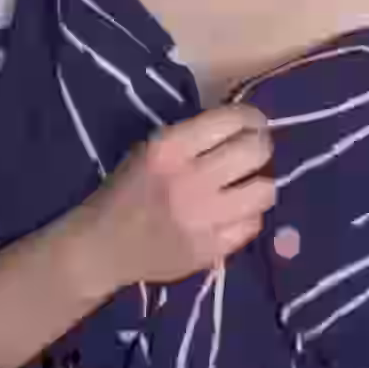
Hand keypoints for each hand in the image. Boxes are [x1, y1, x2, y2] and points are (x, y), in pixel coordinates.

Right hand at [74, 104, 274, 289]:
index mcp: (170, 148)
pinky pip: (253, 224)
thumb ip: (192, 137)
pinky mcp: (211, 250)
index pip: (231, 120)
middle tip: (254, 152)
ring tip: (247, 185)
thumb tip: (241, 125)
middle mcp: (191, 180)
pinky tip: (233, 214)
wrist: (103, 247)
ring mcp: (204, 218)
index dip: (251, 117)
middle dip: (260, 146)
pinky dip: (247, 216)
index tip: (252, 122)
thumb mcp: (148, 149)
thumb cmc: (126, 191)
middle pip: (256, 150)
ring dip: (260, 183)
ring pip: (266, 190)